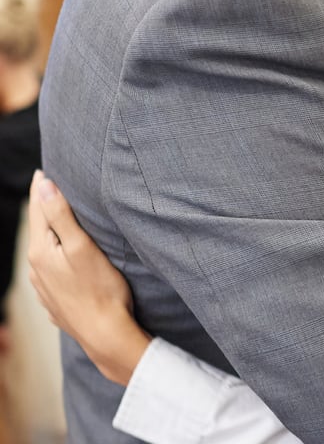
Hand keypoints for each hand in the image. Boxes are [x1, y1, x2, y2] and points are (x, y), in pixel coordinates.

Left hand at [27, 170, 150, 384]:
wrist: (105, 334)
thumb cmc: (100, 288)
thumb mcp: (82, 246)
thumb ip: (61, 215)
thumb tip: (44, 186)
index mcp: (41, 252)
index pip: (37, 211)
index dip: (41, 189)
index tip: (42, 171)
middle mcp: (36, 269)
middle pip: (39, 230)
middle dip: (44, 209)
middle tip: (50, 189)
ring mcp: (45, 287)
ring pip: (44, 251)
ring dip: (50, 233)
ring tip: (59, 219)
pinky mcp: (57, 300)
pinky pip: (52, 270)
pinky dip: (57, 255)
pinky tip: (66, 257)